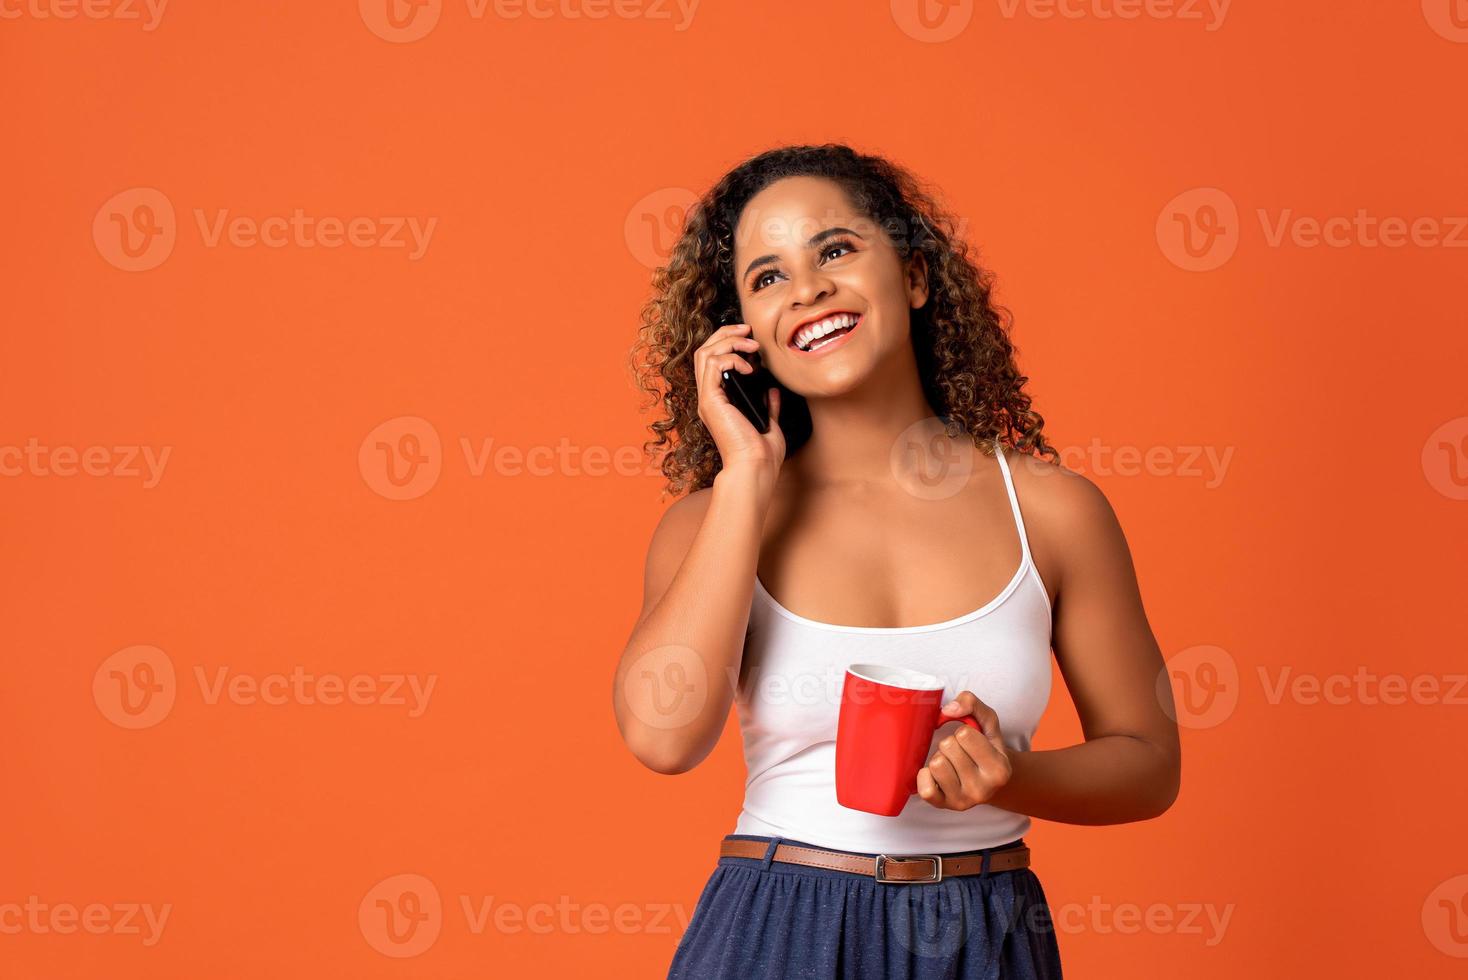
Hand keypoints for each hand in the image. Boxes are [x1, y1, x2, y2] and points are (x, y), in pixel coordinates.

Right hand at [694, 321, 784, 474]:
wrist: (755, 469)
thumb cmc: (762, 455)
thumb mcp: (769, 424)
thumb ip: (767, 407)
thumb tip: (771, 390)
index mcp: (719, 402)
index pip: (712, 362)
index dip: (727, 342)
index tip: (750, 339)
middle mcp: (709, 398)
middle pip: (704, 351)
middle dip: (725, 333)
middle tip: (747, 329)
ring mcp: (707, 399)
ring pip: (704, 353)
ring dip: (728, 341)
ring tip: (751, 344)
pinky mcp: (711, 401)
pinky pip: (714, 365)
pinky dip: (732, 358)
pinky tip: (750, 367)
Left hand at [916, 691, 1012, 811]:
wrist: (989, 782)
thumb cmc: (986, 747)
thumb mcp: (987, 721)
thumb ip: (971, 703)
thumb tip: (948, 710)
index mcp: (999, 769)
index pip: (964, 734)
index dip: (964, 732)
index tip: (972, 742)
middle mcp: (983, 790)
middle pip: (947, 747)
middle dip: (951, 743)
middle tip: (961, 753)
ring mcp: (962, 801)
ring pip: (936, 764)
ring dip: (940, 758)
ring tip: (952, 763)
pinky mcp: (944, 806)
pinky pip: (925, 789)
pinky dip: (926, 776)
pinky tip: (937, 775)